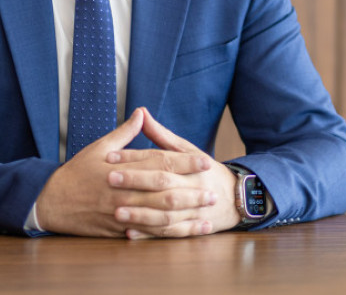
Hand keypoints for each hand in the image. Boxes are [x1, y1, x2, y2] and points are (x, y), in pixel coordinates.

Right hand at [35, 107, 219, 237]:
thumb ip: (124, 133)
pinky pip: (149, 233)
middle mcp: (124, 190)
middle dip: (191, 191)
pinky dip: (170, 233)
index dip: (184, 163)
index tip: (204, 161)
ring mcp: (123, 212)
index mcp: (122, 168)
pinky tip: (186, 232)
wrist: (54, 202)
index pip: (159, 163)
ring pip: (160, 215)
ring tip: (206, 212)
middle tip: (213, 191)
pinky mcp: (120, 229)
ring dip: (186, 214)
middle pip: (164, 191)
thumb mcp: (98, 147)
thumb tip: (141, 113)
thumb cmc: (77, 172)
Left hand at [105, 108, 239, 238]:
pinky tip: (129, 232)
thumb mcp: (186, 149)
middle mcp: (193, 186)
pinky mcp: (191, 227)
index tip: (110, 157)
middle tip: (109, 178)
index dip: (135, 157)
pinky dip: (150, 234)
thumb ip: (161, 134)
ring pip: (164, 212)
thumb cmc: (204, 170)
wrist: (236, 198)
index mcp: (192, 164)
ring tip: (116, 212)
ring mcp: (193, 209)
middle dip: (135, 181)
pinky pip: (169, 232)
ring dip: (140, 213)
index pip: (160, 158)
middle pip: (162, 183)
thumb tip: (141, 112)